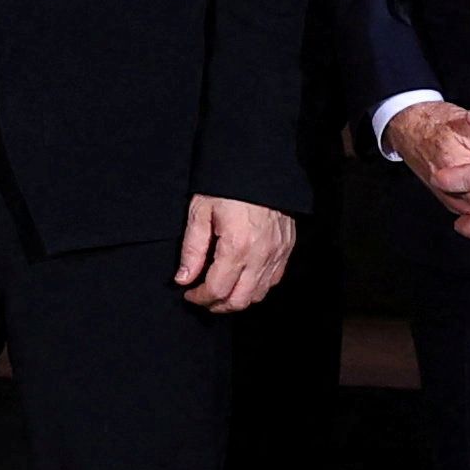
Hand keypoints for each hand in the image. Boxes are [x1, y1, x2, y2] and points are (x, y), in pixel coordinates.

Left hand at [175, 193, 295, 314]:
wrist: (259, 164)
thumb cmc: (227, 184)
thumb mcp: (201, 211)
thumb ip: (192, 249)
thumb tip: (183, 278)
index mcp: (237, 246)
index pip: (217, 289)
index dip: (199, 297)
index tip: (189, 293)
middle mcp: (260, 255)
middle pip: (239, 301)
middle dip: (217, 305)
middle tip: (203, 297)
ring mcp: (277, 253)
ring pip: (259, 295)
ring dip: (238, 299)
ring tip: (222, 290)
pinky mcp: (286, 247)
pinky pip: (274, 280)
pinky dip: (257, 287)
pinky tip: (243, 278)